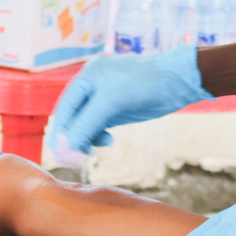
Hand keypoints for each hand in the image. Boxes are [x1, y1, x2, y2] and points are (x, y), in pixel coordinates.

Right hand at [48, 46, 212, 155]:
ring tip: (91, 149)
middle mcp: (93, 85)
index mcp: (87, 76)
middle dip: (73, 136)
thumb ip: (87, 124)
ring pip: (86, 123)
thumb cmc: (143, 83)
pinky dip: (98, 135)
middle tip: (74, 158)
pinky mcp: (117, 109)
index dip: (61, 130)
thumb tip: (67, 147)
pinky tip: (107, 140)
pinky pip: (98, 125)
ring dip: (86, 138)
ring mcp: (105, 97)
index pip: (65, 107)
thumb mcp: (111, 102)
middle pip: (74, 116)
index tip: (58, 153)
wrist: (177, 81)